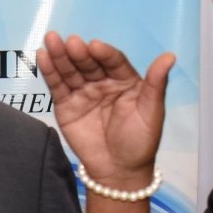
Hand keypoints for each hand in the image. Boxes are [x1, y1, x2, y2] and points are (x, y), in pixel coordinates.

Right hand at [34, 32, 175, 188]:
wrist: (119, 171)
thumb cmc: (140, 141)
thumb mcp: (152, 112)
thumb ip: (156, 83)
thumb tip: (170, 56)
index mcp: (125, 80)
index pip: (113, 61)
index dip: (104, 53)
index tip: (94, 46)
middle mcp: (103, 82)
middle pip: (89, 63)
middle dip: (78, 53)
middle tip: (70, 43)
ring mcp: (83, 92)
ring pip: (71, 71)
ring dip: (60, 56)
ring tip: (50, 40)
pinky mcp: (66, 105)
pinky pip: (57, 86)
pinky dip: (49, 71)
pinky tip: (42, 56)